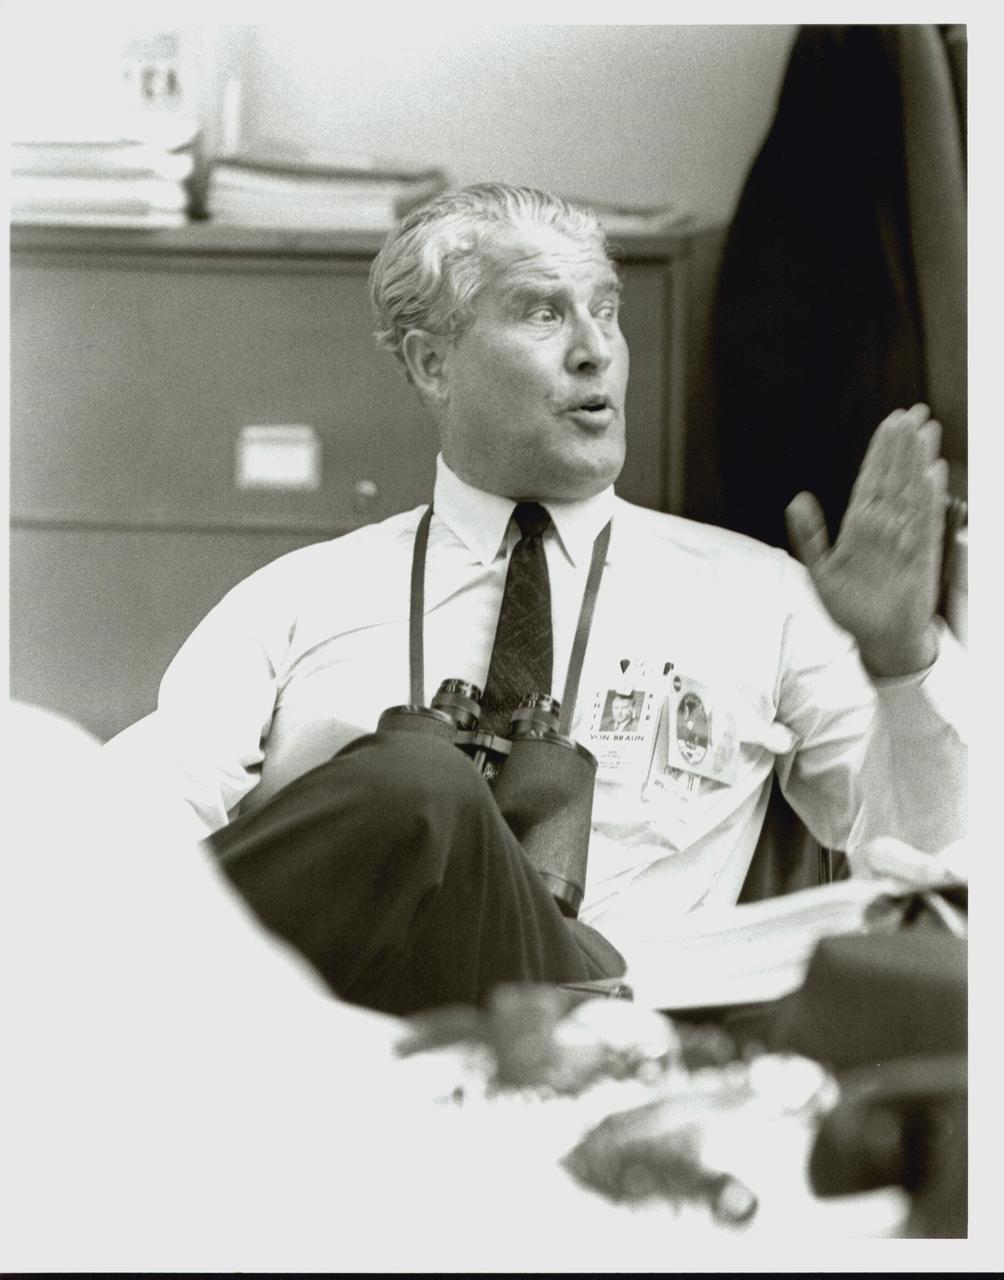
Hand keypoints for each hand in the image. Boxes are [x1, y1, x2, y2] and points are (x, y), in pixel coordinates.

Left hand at [785, 404, 947, 676]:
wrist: (876, 643)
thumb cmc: (852, 609)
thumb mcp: (820, 570)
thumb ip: (808, 535)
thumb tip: (796, 499)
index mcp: (861, 527)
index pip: (872, 480)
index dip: (881, 452)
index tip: (891, 422)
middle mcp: (886, 528)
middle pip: (896, 478)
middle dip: (904, 446)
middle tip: (914, 412)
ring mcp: (906, 540)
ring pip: (912, 492)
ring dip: (918, 462)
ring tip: (925, 430)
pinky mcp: (921, 558)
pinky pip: (926, 523)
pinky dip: (929, 497)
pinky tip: (932, 471)